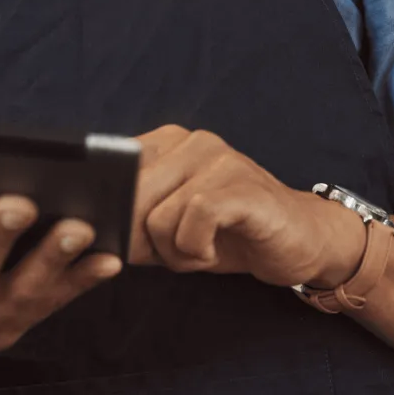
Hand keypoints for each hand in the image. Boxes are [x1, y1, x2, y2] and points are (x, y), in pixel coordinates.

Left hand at [128, 125, 366, 288]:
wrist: (300, 238)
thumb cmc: (228, 233)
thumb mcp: (173, 225)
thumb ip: (135, 219)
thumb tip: (93, 229)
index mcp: (169, 141)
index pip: (114, 170)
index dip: (110, 209)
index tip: (117, 236)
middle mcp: (191, 140)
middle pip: (130, 198)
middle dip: (141, 241)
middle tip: (174, 254)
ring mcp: (219, 159)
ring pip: (157, 217)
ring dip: (174, 253)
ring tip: (201, 250)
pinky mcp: (241, 186)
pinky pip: (194, 221)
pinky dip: (196, 251)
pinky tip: (214, 251)